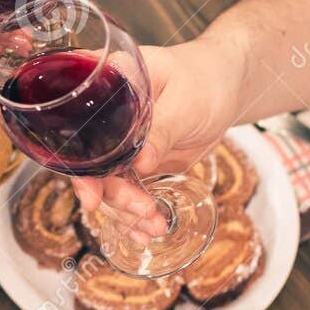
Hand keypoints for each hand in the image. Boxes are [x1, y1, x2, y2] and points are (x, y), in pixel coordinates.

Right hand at [72, 37, 246, 220]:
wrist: (227, 89)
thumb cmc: (206, 79)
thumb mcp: (185, 101)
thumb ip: (163, 130)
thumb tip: (141, 164)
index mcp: (107, 91)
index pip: (82, 135)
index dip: (82, 169)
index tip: (92, 197)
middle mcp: (106, 122)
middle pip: (94, 167)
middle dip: (114, 196)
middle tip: (142, 210)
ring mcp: (121, 145)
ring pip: (110, 186)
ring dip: (127, 212)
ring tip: (153, 227)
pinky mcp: (139, 163)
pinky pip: (130, 191)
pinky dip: (137, 214)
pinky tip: (147, 231)